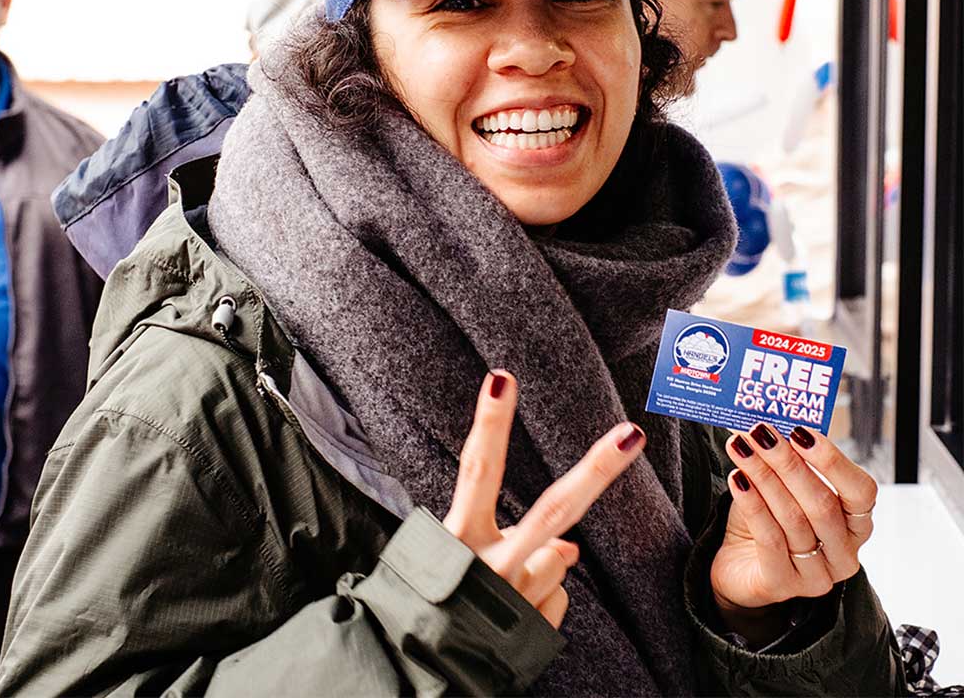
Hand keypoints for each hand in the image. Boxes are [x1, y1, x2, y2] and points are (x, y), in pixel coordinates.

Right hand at [443, 370, 645, 628]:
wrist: (412, 679)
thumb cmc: (428, 606)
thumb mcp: (450, 563)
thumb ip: (509, 542)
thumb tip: (572, 548)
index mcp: (456, 539)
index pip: (475, 469)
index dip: (489, 424)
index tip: (502, 377)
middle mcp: (489, 567)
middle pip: (553, 511)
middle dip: (595, 471)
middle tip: (632, 434)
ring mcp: (516, 602)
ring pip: (559, 561)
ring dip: (540, 567)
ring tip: (503, 588)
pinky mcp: (533, 634)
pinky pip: (555, 601)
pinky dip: (539, 601)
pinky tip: (510, 618)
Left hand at [711, 422, 876, 643]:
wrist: (738, 566)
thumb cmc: (769, 520)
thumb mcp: (783, 488)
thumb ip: (790, 461)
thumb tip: (773, 420)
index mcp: (855, 525)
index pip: (861, 492)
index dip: (833, 461)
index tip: (800, 431)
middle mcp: (844, 554)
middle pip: (822, 503)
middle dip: (788, 462)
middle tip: (759, 431)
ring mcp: (816, 576)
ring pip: (792, 518)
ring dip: (763, 475)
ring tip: (739, 446)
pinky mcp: (783, 585)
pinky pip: (769, 539)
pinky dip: (752, 503)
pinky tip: (736, 478)